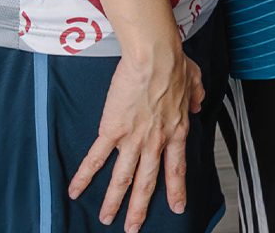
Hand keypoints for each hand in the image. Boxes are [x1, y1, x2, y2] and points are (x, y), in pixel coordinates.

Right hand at [67, 33, 204, 230]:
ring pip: (123, 178)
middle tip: (133, 227)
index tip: (177, 206)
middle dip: (139, 208)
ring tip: (107, 219)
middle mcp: (155, 141)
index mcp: (176, 131)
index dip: (176, 189)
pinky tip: (76, 190)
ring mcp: (133, 139)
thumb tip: (198, 104)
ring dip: (114, 201)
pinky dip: (85, 176)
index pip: (176, 168)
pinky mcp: (112, 130)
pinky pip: (96, 158)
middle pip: (147, 182)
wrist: (155, 57)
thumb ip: (196, 96)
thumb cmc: (173, 62)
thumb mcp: (195, 81)